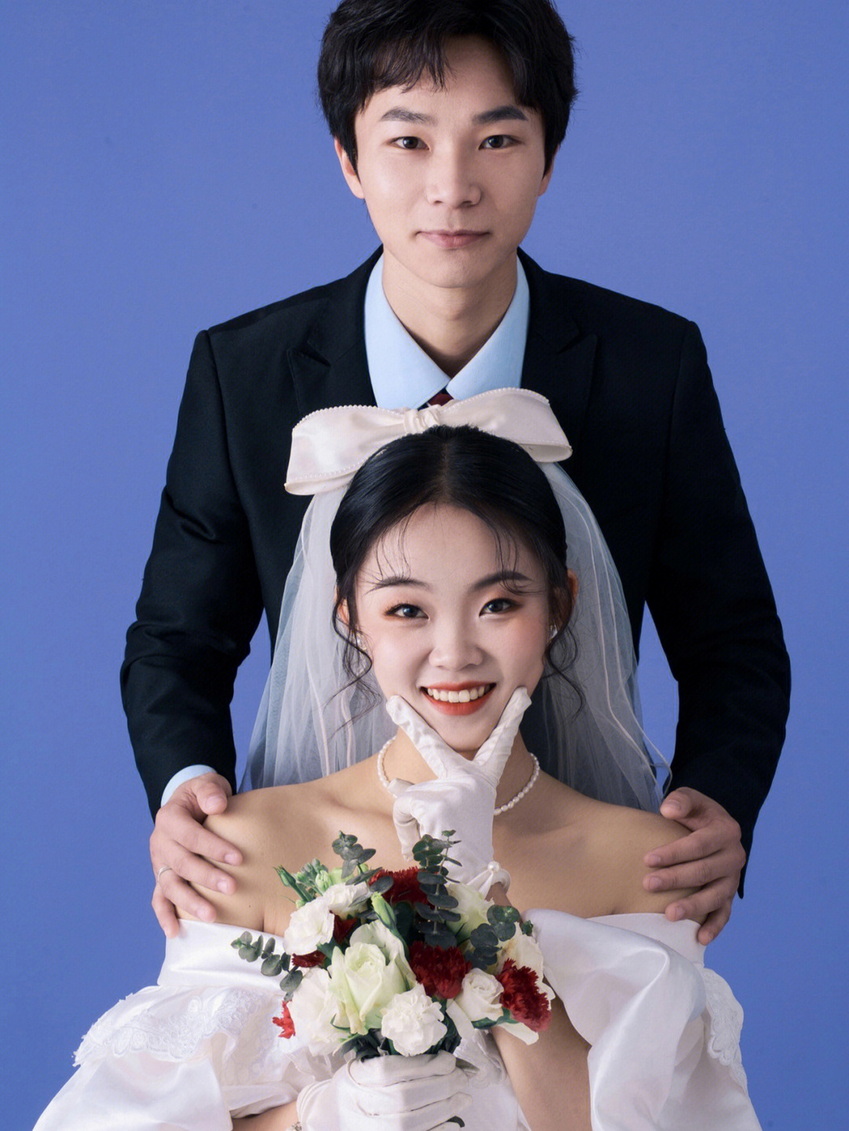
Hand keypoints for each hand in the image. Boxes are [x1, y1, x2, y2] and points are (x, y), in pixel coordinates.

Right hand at [149, 772, 241, 935]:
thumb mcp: (206, 784)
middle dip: (206, 877)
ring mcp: (159, 863)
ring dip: (189, 902)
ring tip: (211, 916)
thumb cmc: (203, 795)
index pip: (190, 835)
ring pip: (170, 885)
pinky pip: (159, 899)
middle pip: (181, 864)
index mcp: (169, 818)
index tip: (238, 858)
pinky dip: (165, 916)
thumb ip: (210, 791)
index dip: (212, 847)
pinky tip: (175, 933)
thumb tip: (217, 804)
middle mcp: (160, 843)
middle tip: (232, 887)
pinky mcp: (162, 877)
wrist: (188, 802)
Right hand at [297, 1052, 471, 1130]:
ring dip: (444, 1109)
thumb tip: (437, 1050)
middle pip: (404, 1098)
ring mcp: (370, 1128)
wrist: (330, 1116)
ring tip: (463, 1097)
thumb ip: (392, 1056)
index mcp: (356, 1078)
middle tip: (462, 1077)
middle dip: (440, 1086)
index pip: (390, 1071)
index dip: (423, 1065)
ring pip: (411, 1123)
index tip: (448, 1058)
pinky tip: (452, 1122)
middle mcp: (360, 1105)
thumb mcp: (363, 1063)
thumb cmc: (353, 1084)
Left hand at [387, 688, 529, 892]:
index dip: (511, 719)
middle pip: (432, 746)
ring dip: (410, 824)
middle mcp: (470, 780)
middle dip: (411, 721)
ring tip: (434, 844)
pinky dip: (406, 833)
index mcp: (482, 782)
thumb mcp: (451, 819)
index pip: (499, 745)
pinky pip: (403, 811)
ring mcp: (453, 790)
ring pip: (407, 797)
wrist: (471, 886)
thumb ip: (426, 796)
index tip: (523, 694)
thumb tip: (395, 782)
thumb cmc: (462, 852)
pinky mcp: (434, 805)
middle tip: (392, 702)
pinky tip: (427, 847)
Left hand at [644, 787, 745, 943]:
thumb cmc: (695, 814)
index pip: (699, 844)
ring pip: (715, 896)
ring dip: (693, 907)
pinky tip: (699, 938)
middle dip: (675, 879)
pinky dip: (714, 927)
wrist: (712, 828)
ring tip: (668, 915)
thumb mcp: (690, 800)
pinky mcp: (729, 896)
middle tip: (648, 884)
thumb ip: (681, 800)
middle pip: (704, 871)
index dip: (674, 852)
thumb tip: (668, 809)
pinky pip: (724, 914)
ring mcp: (732, 880)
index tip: (648, 859)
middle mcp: (734, 857)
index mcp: (726, 831)